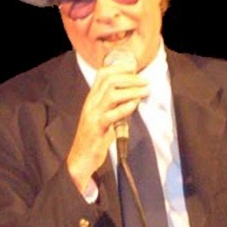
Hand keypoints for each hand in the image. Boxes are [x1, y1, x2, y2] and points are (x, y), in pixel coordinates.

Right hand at [66, 64, 148, 192]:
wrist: (80, 158)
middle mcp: (90, 104)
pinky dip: (125, 107)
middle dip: (130, 78)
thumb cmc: (95, 138)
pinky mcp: (97, 128)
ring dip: (131, 90)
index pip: (102, 75)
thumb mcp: (104, 117)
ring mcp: (92, 115)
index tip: (135, 69)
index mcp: (91, 99)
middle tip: (144, 81)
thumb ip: (115, 106)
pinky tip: (135, 104)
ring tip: (145, 91)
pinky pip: (111, 114)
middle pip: (109, 81)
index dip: (119, 68)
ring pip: (111, 94)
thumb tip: (134, 96)